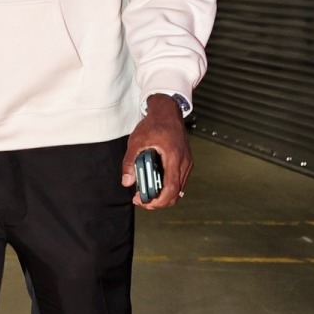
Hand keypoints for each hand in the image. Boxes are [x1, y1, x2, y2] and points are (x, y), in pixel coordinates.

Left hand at [121, 93, 191, 209]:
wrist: (168, 111)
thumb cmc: (155, 123)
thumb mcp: (137, 141)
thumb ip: (130, 162)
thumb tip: (126, 181)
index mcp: (174, 158)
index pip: (171, 188)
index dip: (158, 201)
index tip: (144, 202)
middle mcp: (184, 162)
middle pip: (176, 193)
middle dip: (159, 201)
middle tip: (142, 200)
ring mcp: (186, 163)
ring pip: (178, 189)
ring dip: (162, 194)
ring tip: (146, 192)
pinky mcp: (185, 162)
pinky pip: (178, 181)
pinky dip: (167, 186)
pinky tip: (154, 183)